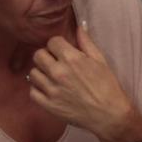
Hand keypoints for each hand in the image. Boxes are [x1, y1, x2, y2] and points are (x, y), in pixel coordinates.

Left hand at [28, 24, 141, 141]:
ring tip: (51, 77)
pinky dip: (38, 89)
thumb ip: (86, 42)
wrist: (109, 115)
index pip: (52, 42)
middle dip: (46, 56)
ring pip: (33, 73)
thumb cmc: (108, 87)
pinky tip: (48, 89)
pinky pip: (32, 92)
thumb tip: (79, 26)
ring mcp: (51, 90)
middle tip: (54, 63)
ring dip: (41, 72)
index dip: (57, 45)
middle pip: (38, 55)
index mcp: (72, 59)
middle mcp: (58, 73)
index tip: (61, 51)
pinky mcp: (48, 105)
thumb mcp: (100, 60)